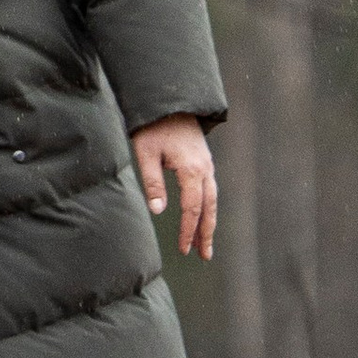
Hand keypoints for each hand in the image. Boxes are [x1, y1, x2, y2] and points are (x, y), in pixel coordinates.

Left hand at [132, 113, 217, 261]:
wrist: (169, 101)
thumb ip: (153, 182)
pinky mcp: (204, 161)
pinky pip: (210, 189)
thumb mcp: (146, 153)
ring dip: (209, 222)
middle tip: (204, 256)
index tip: (183, 250)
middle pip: (209, 208)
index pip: (192, 209)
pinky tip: (202, 216)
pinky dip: (208, 207)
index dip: (188, 231)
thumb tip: (159, 211)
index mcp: (191, 170)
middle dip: (206, 233)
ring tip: (206, 244)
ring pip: (212, 200)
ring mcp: (207, 165)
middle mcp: (204, 169)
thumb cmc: (153, 127)